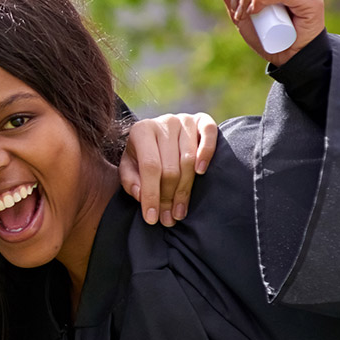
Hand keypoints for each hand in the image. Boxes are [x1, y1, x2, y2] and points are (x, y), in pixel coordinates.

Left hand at [120, 112, 217, 226]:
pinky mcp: (202, 120)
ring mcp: (184, 120)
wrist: (159, 132)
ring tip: (179, 211)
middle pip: (170, 167)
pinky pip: (209, 134)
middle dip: (168, 198)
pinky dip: (207, 153)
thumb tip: (141, 196)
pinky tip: (201, 173)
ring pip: (189, 159)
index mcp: (141, 130)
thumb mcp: (129, 166)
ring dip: (185, 190)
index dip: (151, 194)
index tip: (152, 218)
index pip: (149, 167)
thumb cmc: (142, 154)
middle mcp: (163, 123)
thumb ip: (130, 180)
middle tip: (167, 219)